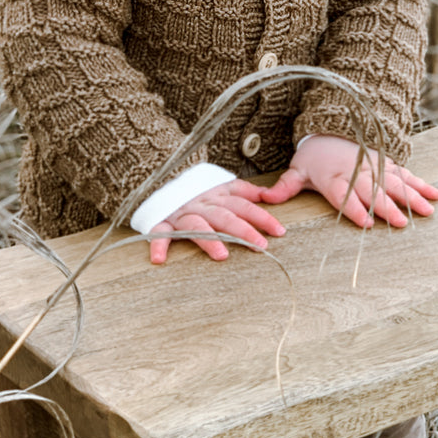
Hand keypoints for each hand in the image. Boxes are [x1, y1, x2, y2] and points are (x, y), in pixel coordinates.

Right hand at [148, 179, 284, 264]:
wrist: (159, 178)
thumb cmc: (196, 192)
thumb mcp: (221, 187)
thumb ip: (245, 191)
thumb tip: (269, 195)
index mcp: (217, 196)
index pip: (243, 205)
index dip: (262, 217)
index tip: (279, 231)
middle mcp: (201, 204)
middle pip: (224, 216)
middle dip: (242, 230)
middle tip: (260, 246)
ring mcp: (181, 213)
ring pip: (196, 225)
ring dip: (208, 239)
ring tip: (222, 255)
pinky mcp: (162, 222)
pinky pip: (159, 232)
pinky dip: (157, 244)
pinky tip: (159, 259)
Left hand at [258, 135, 437, 228]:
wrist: (332, 127)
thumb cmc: (314, 157)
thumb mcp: (297, 169)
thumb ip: (285, 187)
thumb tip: (264, 199)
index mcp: (334, 177)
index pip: (345, 194)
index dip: (355, 208)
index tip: (367, 222)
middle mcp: (357, 171)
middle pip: (374, 191)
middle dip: (388, 207)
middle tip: (402, 223)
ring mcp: (375, 167)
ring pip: (395, 183)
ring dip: (411, 197)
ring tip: (427, 211)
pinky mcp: (387, 163)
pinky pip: (406, 174)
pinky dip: (421, 184)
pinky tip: (435, 195)